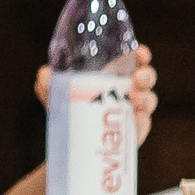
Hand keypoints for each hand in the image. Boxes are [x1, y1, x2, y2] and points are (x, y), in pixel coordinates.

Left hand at [37, 43, 158, 143]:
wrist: (70, 142)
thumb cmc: (68, 109)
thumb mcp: (55, 93)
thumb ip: (47, 82)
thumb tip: (45, 72)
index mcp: (113, 76)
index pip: (133, 61)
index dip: (141, 55)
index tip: (141, 52)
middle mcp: (127, 90)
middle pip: (146, 78)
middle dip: (147, 75)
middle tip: (139, 77)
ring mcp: (133, 111)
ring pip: (149, 100)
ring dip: (146, 98)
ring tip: (136, 98)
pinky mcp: (133, 130)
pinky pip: (143, 124)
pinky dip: (142, 120)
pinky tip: (136, 117)